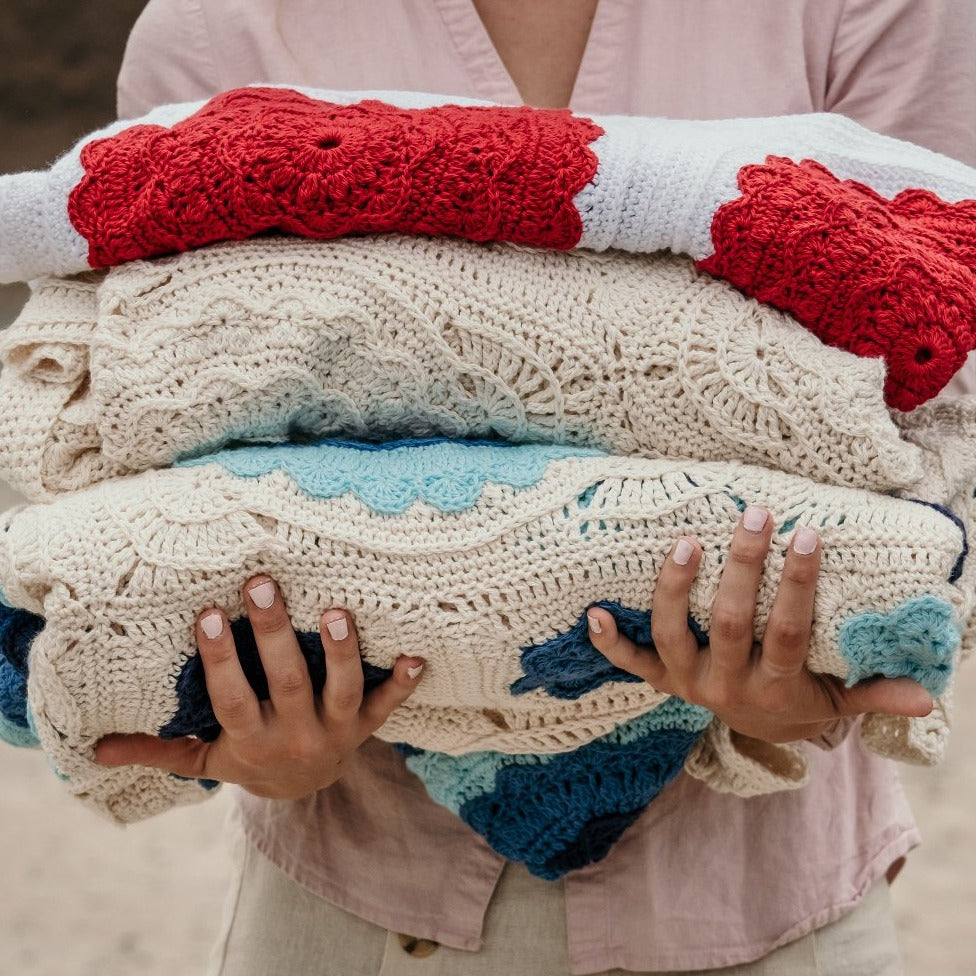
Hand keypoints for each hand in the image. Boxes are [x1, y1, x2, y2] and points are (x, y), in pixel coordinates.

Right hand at [95, 575, 424, 798]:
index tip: (208, 615)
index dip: (221, 660)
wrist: (300, 791)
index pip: (232, 699)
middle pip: (288, 685)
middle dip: (276, 636)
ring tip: (337, 612)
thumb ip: (158, 750)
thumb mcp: (203, 758)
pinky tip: (416, 655)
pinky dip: (402, 684)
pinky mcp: (365, 727)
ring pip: (340, 692)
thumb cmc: (246, 758)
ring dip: (342, 655)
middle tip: (263, 585)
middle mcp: (296, 737)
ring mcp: (335, 732)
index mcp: (251, 740)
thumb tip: (96, 748)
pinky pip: (388, 707)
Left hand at [586, 506, 933, 743]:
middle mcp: (725, 686)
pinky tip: (594, 613)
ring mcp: (687, 682)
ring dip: (674, 590)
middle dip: (740, 569)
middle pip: (728, 623)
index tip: (806, 535)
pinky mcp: (660, 681)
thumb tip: (929, 696)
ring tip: (684, 542)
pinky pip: (630, 665)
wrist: (757, 734)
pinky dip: (610, 643)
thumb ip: (874, 694)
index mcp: (774, 687)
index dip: (795, 585)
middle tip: (752, 517)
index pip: (786, 630)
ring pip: (673, 634)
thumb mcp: (838, 700)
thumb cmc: (801, 700)